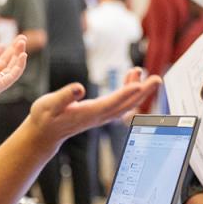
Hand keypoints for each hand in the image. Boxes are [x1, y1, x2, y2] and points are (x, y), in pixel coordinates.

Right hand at [29, 72, 160, 146]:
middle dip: (143, 92)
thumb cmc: (45, 117)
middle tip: (158, 79)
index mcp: (88, 113)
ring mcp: (102, 115)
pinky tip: (131, 76)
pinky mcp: (101, 113)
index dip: (126, 94)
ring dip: (138, 89)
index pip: (112, 103)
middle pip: (126, 105)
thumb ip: (64, 96)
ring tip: (142, 70)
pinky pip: (120, 101)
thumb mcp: (49, 105)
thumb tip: (78, 88)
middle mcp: (99, 116)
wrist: (45, 133)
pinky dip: (128, 89)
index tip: (141, 84)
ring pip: (126, 103)